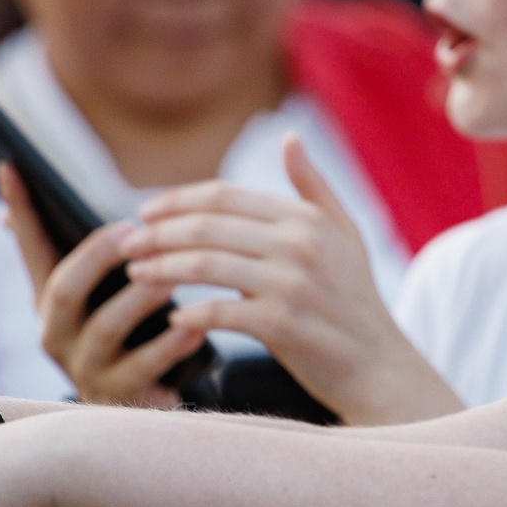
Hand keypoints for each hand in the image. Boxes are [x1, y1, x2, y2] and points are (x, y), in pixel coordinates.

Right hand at [1, 163, 206, 409]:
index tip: (11, 165)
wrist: (146, 406)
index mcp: (52, 299)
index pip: (30, 247)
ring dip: (138, 299)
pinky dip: (170, 347)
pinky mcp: (118, 398)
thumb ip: (94, 253)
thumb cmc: (131, 333)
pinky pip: (143, 369)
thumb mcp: (106, 293)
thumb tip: (57, 201)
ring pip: (105, 329)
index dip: (21, 209)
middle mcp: (57, 333)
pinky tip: (194, 328)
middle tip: (130, 231)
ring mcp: (85, 368)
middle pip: (64, 289)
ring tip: (169, 278)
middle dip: (95, 257)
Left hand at [119, 136, 458, 424]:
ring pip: (205, 266)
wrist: (380, 368)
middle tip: (125, 242)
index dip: (176, 201)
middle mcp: (300, 244)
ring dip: (162, 269)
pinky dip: (190, 315)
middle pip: (207, 226)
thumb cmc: (356, 301)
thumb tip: (288, 138)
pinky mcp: (284, 326)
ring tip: (135, 273)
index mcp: (306, 217)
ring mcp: (292, 285)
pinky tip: (172, 319)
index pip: (223, 196)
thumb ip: (313, 186)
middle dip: (158, 233)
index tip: (143, 212)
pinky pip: (219, 313)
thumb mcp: (345, 233)